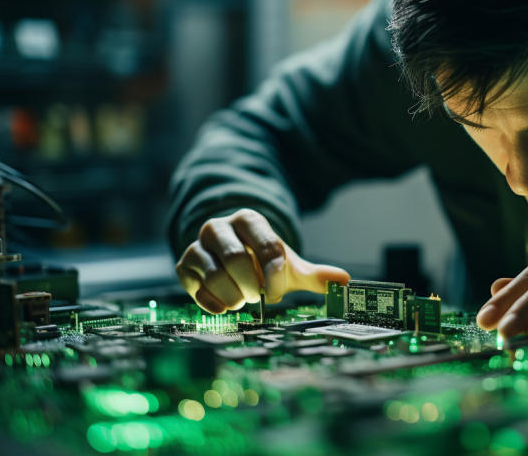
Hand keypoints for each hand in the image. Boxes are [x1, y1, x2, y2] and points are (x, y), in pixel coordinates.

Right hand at [175, 209, 349, 312]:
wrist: (230, 260)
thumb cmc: (262, 262)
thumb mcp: (288, 266)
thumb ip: (315, 274)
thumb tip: (345, 280)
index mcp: (249, 220)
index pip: (267, 246)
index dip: (275, 275)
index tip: (276, 293)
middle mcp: (219, 227)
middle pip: (236, 260)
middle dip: (251, 287)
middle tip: (256, 297)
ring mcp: (197, 245)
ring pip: (214, 276)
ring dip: (234, 297)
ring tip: (241, 300)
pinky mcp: (183, 266)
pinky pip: (196, 289)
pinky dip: (214, 305)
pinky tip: (225, 306)